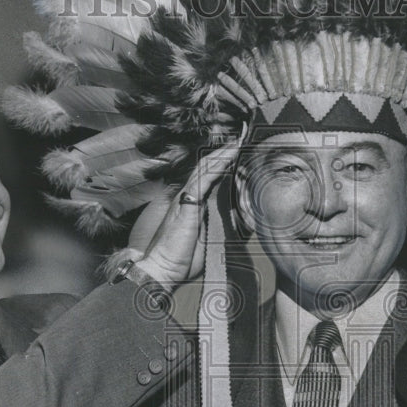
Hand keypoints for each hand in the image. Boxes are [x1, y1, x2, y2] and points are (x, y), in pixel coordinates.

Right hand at [131, 137, 243, 286]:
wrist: (161, 269)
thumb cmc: (181, 260)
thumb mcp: (209, 242)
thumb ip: (222, 229)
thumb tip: (244, 223)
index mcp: (194, 204)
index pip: (210, 177)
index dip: (223, 163)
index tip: (238, 151)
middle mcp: (188, 196)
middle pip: (208, 167)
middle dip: (225, 151)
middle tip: (241, 137)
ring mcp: (186, 197)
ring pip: (206, 167)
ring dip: (223, 152)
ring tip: (239, 139)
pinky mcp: (186, 203)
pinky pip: (203, 178)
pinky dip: (217, 165)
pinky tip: (229, 155)